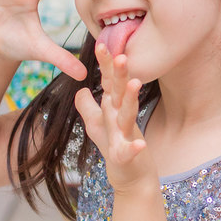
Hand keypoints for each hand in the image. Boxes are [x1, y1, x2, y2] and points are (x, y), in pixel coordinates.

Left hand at [74, 46, 154, 192]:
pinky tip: (140, 145)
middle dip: (120, 74)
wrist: (132, 176)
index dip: (105, 65)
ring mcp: (126, 135)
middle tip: (121, 55)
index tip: (101, 44)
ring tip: (134, 83)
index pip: (108, 82)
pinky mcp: (128, 155)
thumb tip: (80, 89)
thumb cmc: (113, 146)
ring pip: (128, 115)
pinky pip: (131, 151)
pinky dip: (135, 148)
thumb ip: (88, 105)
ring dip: (131, 99)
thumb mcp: (95, 124)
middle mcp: (121, 117)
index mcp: (112, 108)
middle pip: (119, 92)